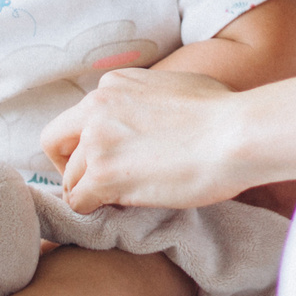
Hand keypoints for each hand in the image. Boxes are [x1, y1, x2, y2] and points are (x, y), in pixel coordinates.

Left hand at [40, 68, 248, 212]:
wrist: (238, 133)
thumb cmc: (225, 112)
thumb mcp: (177, 86)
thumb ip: (149, 99)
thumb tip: (156, 115)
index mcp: (114, 85)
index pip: (78, 117)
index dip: (87, 142)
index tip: (107, 158)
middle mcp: (96, 107)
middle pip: (56, 143)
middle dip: (71, 166)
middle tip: (96, 184)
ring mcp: (98, 141)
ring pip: (69, 178)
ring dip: (89, 192)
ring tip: (120, 201)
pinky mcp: (105, 175)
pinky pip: (78, 202)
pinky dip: (94, 210)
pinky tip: (119, 210)